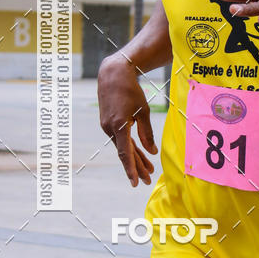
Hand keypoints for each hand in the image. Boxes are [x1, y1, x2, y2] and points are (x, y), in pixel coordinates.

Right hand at [98, 55, 157, 186]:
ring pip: (123, 146)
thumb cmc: (131, 91)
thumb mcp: (143, 111)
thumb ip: (147, 132)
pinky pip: (120, 139)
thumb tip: (151, 151)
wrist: (113, 75)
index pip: (125, 153)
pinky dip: (130, 147)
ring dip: (135, 158)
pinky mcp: (108, 123)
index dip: (131, 169)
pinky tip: (140, 154)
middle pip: (124, 153)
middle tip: (147, 181)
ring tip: (148, 170)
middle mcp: (110, 129)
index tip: (135, 182)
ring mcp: (107, 126)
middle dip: (137, 167)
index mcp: (119, 126)